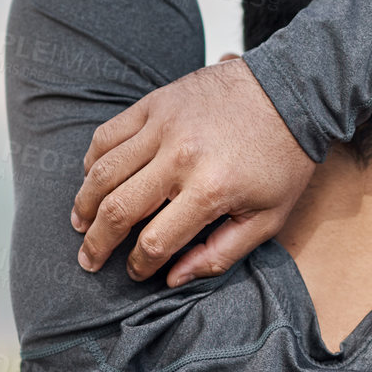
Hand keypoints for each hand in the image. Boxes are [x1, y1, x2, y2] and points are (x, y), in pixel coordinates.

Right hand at [70, 57, 315, 284]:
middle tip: (88, 259)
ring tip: (80, 223)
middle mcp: (180, 157)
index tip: (137, 272)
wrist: (291, 93)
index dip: (140, 266)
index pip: (155, 242)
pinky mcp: (156, 103)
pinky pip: (108, 134)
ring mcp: (164, 126)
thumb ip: (220, 254)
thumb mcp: (268, 218)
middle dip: (98, 243)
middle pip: (118, 210)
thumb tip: (173, 278)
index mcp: (210, 190)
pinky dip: (93, 159)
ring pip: (103, 171)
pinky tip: (92, 178)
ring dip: (85, 203)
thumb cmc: (283, 160)